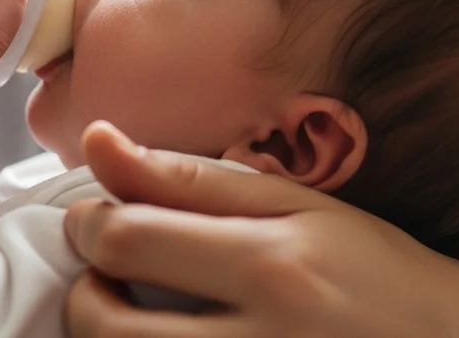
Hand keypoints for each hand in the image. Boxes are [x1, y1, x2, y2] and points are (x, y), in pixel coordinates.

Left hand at [63, 122, 458, 337]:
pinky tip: (165, 336)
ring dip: (102, 335)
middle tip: (105, 277)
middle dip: (83, 292)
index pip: (127, 239)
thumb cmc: (374, 271)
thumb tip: (98, 140)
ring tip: (130, 315)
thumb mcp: (297, 208)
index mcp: (272, 267)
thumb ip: (191, 179)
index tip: (95, 218)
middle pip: (102, 323)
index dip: (88, 223)